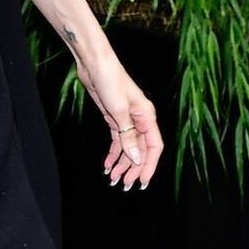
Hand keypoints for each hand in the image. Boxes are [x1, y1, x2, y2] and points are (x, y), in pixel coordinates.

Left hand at [76, 49, 162, 190]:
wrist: (94, 64)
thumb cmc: (110, 80)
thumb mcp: (118, 110)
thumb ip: (127, 136)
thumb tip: (136, 158)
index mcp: (147, 117)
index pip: (154, 147)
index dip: (149, 166)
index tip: (142, 181)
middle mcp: (140, 119)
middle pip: (141, 150)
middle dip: (133, 169)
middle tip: (125, 185)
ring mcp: (127, 119)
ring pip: (129, 148)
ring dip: (122, 164)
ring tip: (114, 179)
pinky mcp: (115, 118)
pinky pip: (118, 141)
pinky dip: (114, 154)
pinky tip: (108, 165)